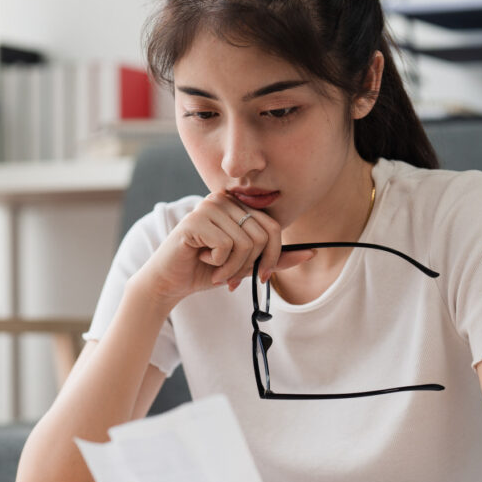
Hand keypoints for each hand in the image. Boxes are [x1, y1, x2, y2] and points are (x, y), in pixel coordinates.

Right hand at [134, 191, 314, 304]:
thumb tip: (312, 252)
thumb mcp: (245, 264)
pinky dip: (218, 264)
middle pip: (261, 235)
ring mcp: (207, 207)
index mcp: (235, 204)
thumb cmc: (205, 270)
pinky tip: (201, 261)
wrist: (169, 282)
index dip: (272, 256)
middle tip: (229, 277)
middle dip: (249, 265)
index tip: (261, 276)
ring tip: (216, 272)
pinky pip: (225, 246)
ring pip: (244, 243)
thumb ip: (275, 257)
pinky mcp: (194, 221)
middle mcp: (222, 199)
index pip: (272, 226)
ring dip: (232, 268)